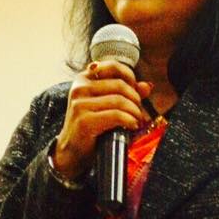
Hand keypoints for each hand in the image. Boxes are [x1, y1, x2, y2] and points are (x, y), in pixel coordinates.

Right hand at [52, 60, 152, 180]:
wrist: (72, 152)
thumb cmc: (91, 126)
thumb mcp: (107, 105)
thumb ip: (126, 93)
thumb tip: (147, 86)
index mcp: (83, 79)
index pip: (113, 66)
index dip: (130, 77)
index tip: (136, 92)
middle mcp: (79, 88)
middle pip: (120, 85)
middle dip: (135, 99)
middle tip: (140, 112)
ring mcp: (80, 104)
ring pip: (120, 100)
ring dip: (135, 112)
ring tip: (137, 120)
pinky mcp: (84, 121)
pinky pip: (116, 115)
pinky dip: (130, 120)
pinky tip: (132, 126)